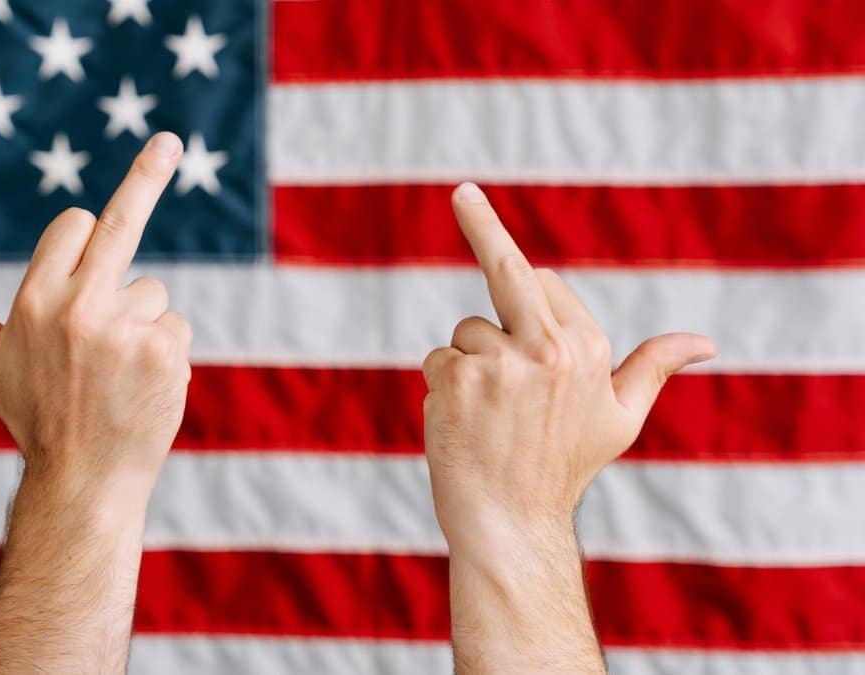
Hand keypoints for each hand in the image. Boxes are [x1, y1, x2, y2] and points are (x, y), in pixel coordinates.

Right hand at [0, 132, 191, 494]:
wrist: (84, 482)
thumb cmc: (32, 416)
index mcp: (33, 299)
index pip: (75, 224)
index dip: (80, 242)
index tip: (87, 240)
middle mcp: (77, 308)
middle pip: (120, 224)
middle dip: (147, 175)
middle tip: (168, 140)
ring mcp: (124, 329)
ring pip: (152, 291)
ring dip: (142, 323)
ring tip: (116, 372)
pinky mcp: (164, 351)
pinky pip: (177, 326)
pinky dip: (166, 352)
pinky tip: (142, 387)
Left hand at [422, 183, 715, 545]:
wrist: (511, 523)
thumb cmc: (563, 469)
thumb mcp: (618, 419)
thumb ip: (653, 368)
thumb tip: (706, 343)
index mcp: (587, 347)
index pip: (541, 282)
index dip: (521, 281)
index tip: (477, 203)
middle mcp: (547, 347)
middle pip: (507, 271)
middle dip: (481, 222)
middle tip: (462, 189)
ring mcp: (500, 360)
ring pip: (464, 333)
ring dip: (466, 366)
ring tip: (488, 416)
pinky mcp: (457, 376)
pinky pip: (436, 359)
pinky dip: (440, 387)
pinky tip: (462, 423)